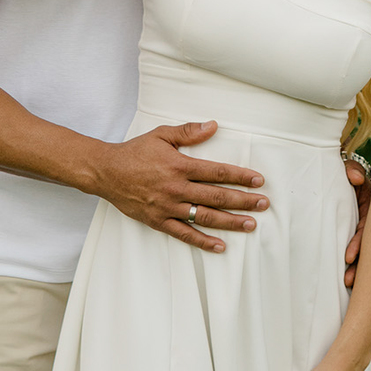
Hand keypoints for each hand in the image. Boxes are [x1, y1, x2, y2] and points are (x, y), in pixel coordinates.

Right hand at [92, 121, 267, 253]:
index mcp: (179, 166)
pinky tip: (220, 245)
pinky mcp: (158, 221)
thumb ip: (188, 132)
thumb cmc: (135, 151)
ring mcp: (168, 207)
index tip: (258, 181)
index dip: (240, 176)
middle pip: (217, 196)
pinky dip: (203, 241)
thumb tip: (213, 125)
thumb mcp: (161, 135)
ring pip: (205, 217)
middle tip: (264, 204)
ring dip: (230, 222)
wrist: (106, 172)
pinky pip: (184, 234)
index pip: (217, 172)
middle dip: (243, 200)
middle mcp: (176, 188)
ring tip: (250, 224)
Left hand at [343, 157, 370, 289]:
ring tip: (347, 283)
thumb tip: (356, 178)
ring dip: (357, 267)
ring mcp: (368, 229)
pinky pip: (359, 251)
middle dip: (360, 264)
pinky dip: (356, 262)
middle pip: (369, 246)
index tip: (348, 257)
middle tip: (348, 281)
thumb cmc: (350, 176)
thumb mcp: (352, 172)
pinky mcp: (362, 235)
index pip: (366, 228)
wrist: (347, 179)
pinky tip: (348, 278)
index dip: (358, 243)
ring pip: (365, 252)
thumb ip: (352, 170)